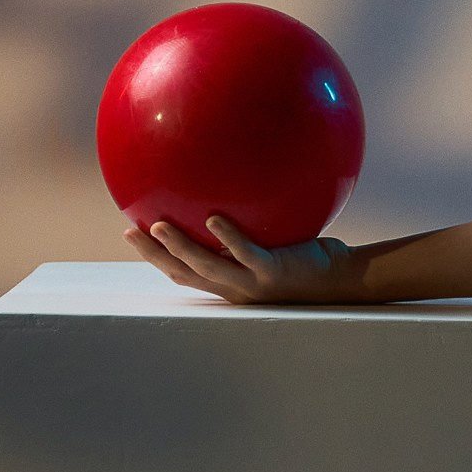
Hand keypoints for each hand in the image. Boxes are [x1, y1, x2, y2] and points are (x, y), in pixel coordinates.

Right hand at [126, 216, 359, 304]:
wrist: (341, 278)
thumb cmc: (309, 258)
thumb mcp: (274, 240)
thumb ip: (252, 224)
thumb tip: (235, 184)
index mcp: (229, 281)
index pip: (183, 272)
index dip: (156, 257)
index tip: (132, 233)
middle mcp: (236, 287)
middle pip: (185, 273)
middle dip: (155, 255)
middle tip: (130, 232)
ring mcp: (253, 283)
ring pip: (208, 268)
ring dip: (181, 249)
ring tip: (160, 226)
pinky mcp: (274, 272)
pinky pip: (247, 253)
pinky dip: (229, 238)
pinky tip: (214, 219)